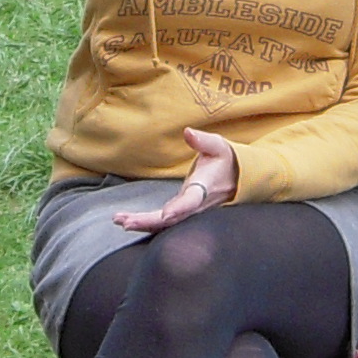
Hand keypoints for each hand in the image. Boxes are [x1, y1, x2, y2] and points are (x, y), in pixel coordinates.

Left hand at [112, 127, 239, 232]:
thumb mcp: (218, 146)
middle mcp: (196, 205)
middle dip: (148, 222)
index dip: (179, 208)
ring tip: (120, 221)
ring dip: (143, 224)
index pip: (191, 200)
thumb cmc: (225, 160)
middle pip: (172, 219)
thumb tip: (188, 132)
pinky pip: (164, 223)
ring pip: (166, 224)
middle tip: (125, 222)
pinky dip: (146, 224)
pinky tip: (128, 222)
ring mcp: (189, 212)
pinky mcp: (182, 213)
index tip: (165, 214)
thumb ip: (203, 140)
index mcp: (204, 188)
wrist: (237, 178)